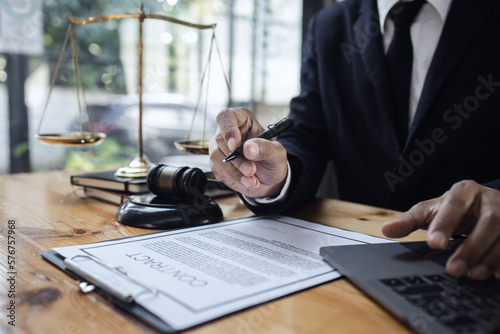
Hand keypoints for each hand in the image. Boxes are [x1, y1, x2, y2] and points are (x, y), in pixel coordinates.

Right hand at [209, 107, 287, 197]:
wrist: (270, 180)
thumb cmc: (273, 161)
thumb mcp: (277, 153)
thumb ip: (265, 148)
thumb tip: (248, 147)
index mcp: (243, 120)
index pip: (227, 116)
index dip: (228, 129)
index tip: (235, 145)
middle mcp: (228, 132)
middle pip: (220, 139)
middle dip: (237, 159)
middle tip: (252, 169)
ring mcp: (220, 148)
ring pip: (216, 156)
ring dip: (234, 171)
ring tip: (252, 178)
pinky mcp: (217, 164)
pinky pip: (218, 170)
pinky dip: (234, 178)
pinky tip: (247, 181)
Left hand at [382, 180, 499, 279]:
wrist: (483, 205)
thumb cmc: (454, 208)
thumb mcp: (430, 210)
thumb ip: (409, 220)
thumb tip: (387, 230)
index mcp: (465, 190)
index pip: (455, 204)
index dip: (445, 223)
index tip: (433, 243)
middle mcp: (490, 199)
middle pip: (487, 221)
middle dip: (471, 247)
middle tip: (453, 269)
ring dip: (489, 257)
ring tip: (472, 275)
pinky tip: (492, 274)